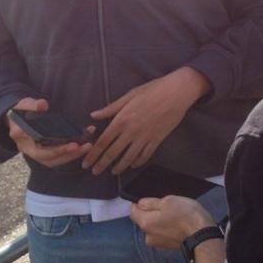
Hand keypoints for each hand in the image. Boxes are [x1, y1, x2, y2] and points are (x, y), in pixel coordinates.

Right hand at [4, 97, 93, 168]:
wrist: (15, 119)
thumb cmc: (21, 110)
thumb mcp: (24, 104)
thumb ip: (32, 104)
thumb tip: (42, 105)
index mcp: (19, 135)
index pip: (37, 146)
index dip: (55, 149)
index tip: (73, 144)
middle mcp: (26, 147)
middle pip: (47, 157)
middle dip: (66, 153)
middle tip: (83, 146)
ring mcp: (33, 152)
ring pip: (52, 161)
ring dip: (70, 156)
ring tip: (86, 147)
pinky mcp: (41, 153)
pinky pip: (55, 158)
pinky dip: (69, 154)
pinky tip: (81, 146)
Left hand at [86, 68, 209, 173]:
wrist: (176, 92)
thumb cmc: (153, 90)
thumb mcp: (129, 95)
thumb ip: (111, 108)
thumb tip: (93, 115)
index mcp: (122, 120)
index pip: (103, 142)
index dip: (92, 154)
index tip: (86, 163)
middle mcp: (131, 131)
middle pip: (113, 153)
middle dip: (101, 164)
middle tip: (94, 172)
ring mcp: (145, 137)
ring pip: (129, 157)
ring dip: (119, 167)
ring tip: (113, 172)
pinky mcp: (157, 139)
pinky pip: (145, 155)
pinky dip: (138, 162)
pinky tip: (133, 165)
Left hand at [130, 194, 214, 250]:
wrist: (202, 236)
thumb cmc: (187, 216)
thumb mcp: (169, 201)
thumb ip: (151, 202)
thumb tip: (140, 203)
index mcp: (145, 223)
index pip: (133, 212)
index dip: (138, 203)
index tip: (149, 199)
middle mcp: (148, 235)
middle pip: (144, 220)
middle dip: (153, 212)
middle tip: (168, 206)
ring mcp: (158, 243)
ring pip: (155, 227)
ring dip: (161, 221)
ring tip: (177, 215)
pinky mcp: (167, 246)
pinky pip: (163, 233)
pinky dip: (168, 228)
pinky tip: (180, 224)